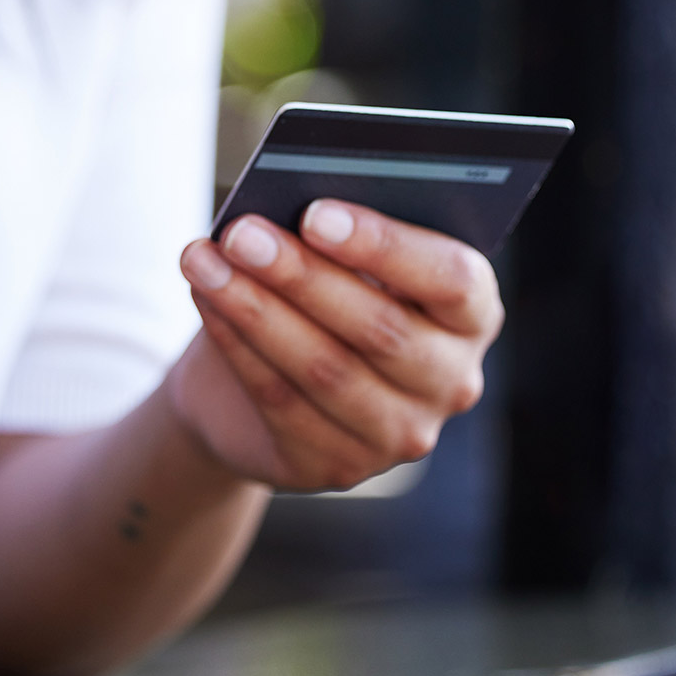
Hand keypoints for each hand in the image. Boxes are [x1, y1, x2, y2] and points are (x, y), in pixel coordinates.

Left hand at [164, 201, 501, 491]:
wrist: (264, 389)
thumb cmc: (318, 296)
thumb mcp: (336, 260)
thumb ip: (331, 236)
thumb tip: (281, 208)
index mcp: (471, 314)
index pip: (453, 280)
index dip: (385, 246)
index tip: (316, 213)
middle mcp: (452, 380)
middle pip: (380, 328)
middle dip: (301, 275)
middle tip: (241, 233)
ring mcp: (401, 434)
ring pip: (326, 369)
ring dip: (256, 309)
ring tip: (203, 260)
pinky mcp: (340, 467)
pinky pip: (282, 401)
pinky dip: (236, 344)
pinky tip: (205, 299)